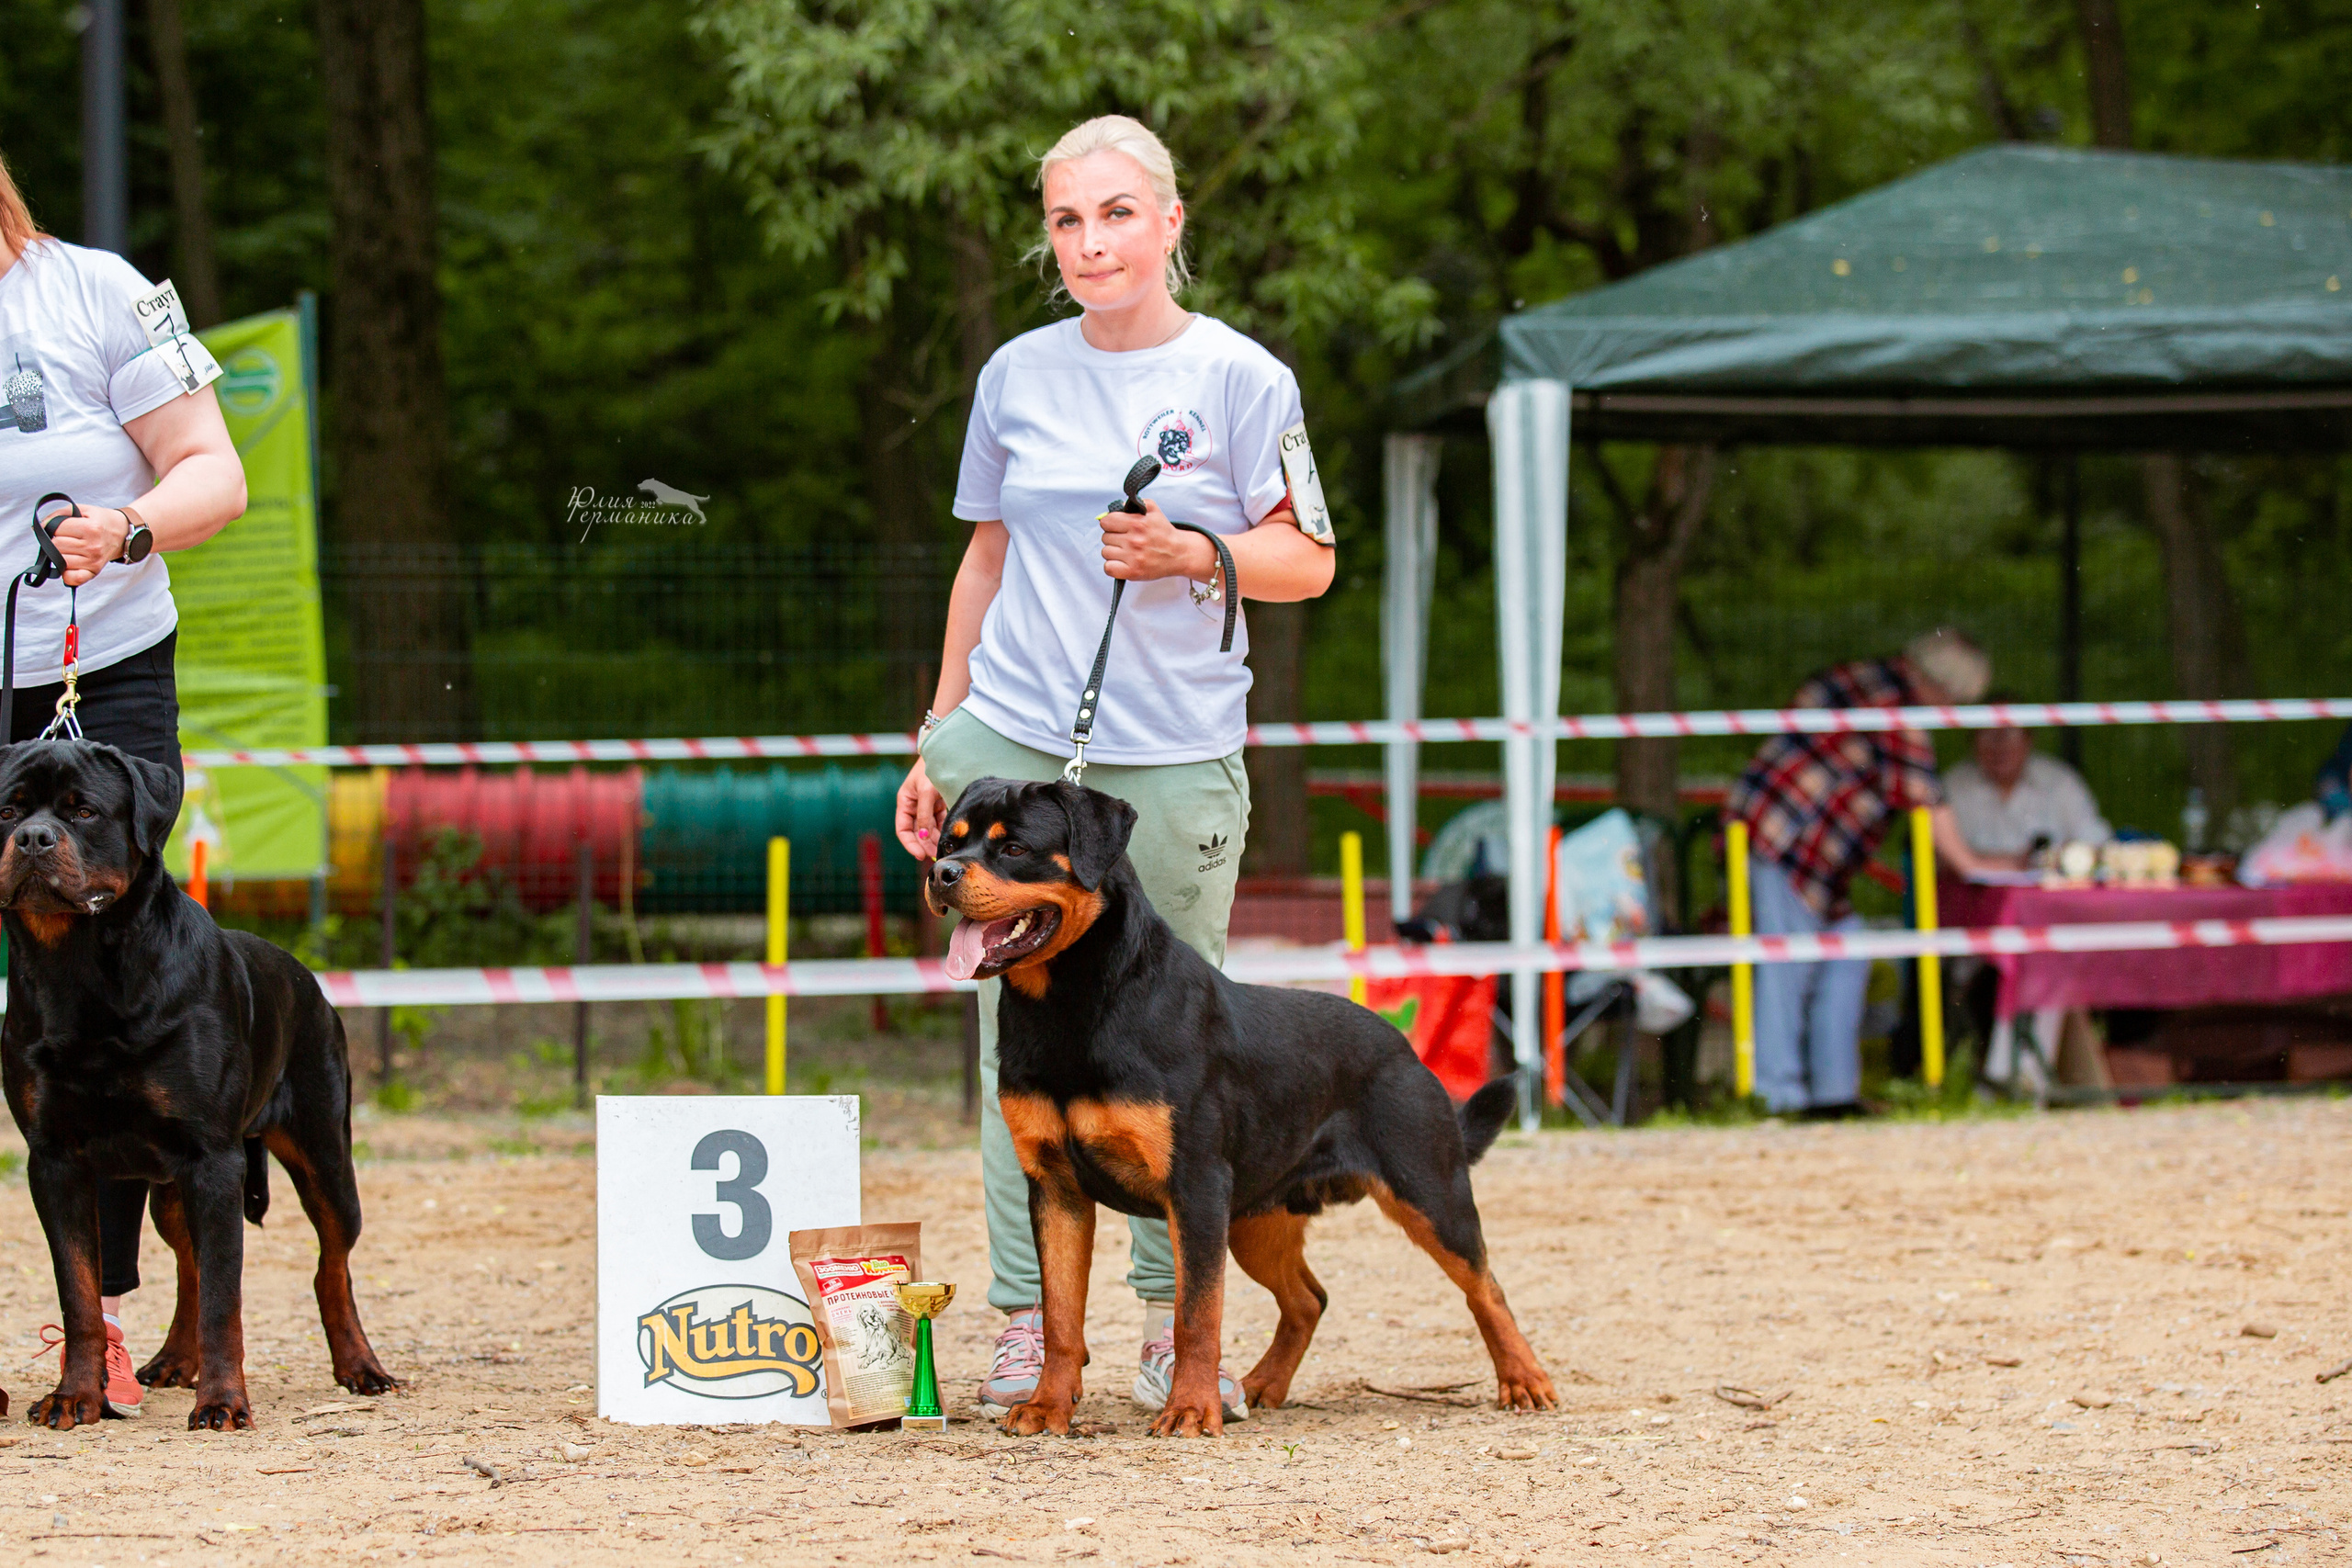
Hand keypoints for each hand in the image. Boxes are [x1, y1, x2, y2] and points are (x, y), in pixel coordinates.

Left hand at [46, 506, 128, 586]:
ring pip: (60, 560)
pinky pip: (72, 578)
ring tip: (70, 549)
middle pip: (56, 545)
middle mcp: (92, 546)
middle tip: (66, 537)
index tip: (60, 527)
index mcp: (90, 528)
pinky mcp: (94, 571)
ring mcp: (93, 560)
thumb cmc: (100, 521)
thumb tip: (39, 527)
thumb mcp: (82, 510)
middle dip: (56, 540)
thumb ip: (59, 514)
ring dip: (60, 554)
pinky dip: (66, 573)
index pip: (56, 529)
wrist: (123, 534)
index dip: (53, 526)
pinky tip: (70, 564)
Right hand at [895, 756, 945, 858]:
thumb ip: (924, 814)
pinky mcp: (939, 806)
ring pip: (929, 830)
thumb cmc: (932, 768)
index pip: (903, 830)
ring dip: (934, 841)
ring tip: (944, 851)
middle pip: (916, 832)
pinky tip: (949, 839)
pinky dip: (943, 831)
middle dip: (925, 845)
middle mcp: (914, 807)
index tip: (920, 855)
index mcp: (905, 803)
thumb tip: (922, 836)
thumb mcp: (926, 791)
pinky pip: (939, 823)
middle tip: (936, 856)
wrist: (947, 753)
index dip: (910, 844)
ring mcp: (927, 807)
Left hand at [1099, 500, 1214, 583]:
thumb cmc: (1164, 534)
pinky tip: (1122, 562)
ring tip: (1125, 551)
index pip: (1106, 522)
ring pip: (1105, 552)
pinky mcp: (1133, 572)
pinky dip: (1113, 566)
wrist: (1179, 553)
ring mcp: (1133, 557)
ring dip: (1113, 552)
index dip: (1110, 524)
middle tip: (1125, 540)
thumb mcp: (1153, 510)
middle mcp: (1134, 540)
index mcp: (1137, 524)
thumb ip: (1135, 503)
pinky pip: (1109, 568)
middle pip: (1105, 537)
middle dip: (1114, 537)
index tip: (1117, 527)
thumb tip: (1118, 506)